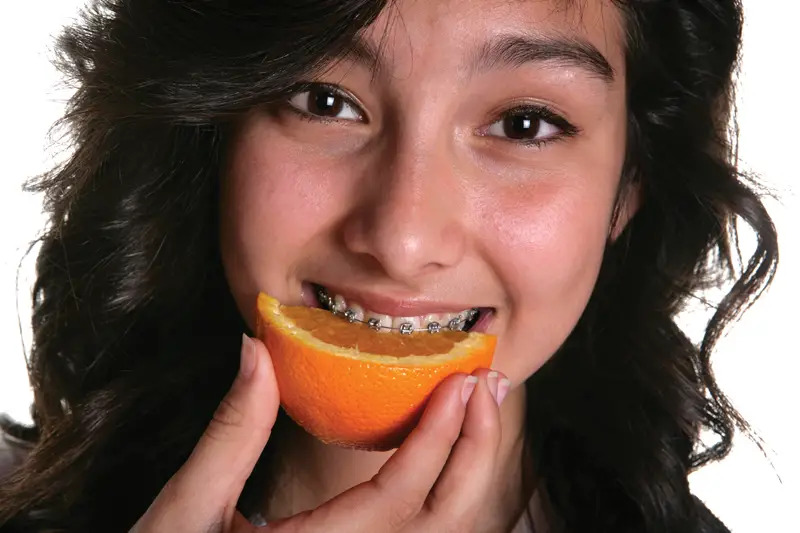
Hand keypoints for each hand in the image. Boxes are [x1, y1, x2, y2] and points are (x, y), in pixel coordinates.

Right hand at [130, 334, 509, 532]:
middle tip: (486, 388)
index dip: (434, 440)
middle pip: (440, 526)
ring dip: (463, 471)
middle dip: (472, 454)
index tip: (458, 384)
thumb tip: (257, 350)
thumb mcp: (185, 509)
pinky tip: (442, 450)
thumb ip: (230, 432)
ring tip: (477, 411)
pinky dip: (440, 492)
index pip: (396, 500)